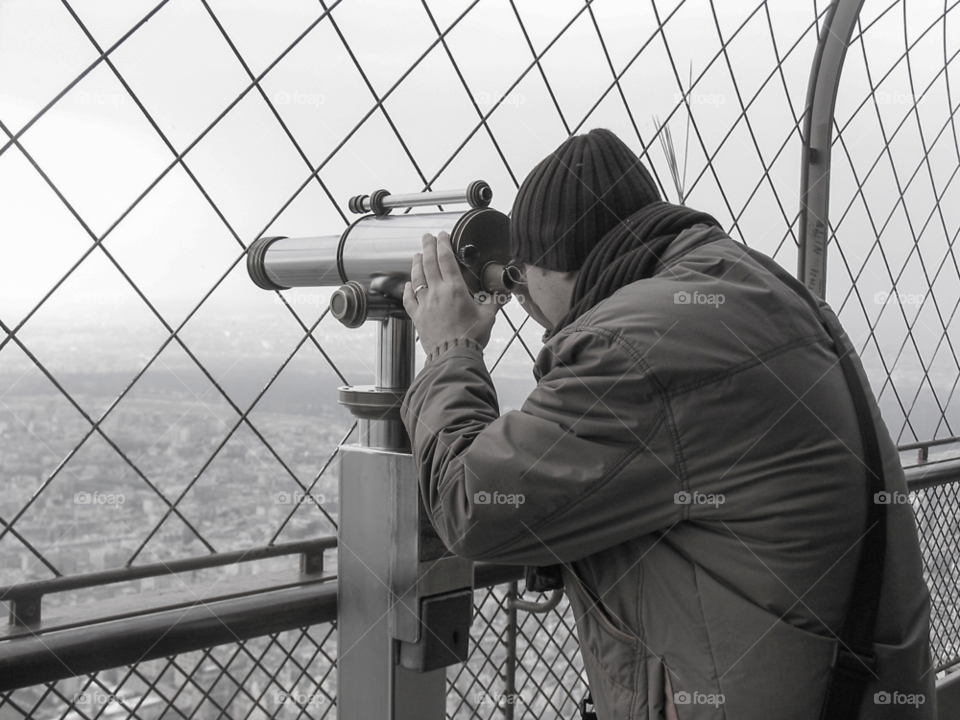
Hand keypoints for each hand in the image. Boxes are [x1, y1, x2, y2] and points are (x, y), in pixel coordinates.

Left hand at [403, 231, 504, 354]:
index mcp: (455, 289)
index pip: (446, 259)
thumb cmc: (471, 337)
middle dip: (427, 247)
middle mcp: (437, 293)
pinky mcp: (417, 316)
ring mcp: (424, 304)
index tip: (442, 236)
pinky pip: (408, 299)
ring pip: (416, 277)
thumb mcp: (488, 317)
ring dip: (416, 263)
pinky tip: (408, 284)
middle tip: (427, 237)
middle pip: (429, 263)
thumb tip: (504, 293)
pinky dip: (407, 289)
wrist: (454, 356)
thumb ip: (494, 302)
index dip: (443, 244)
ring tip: (417, 255)